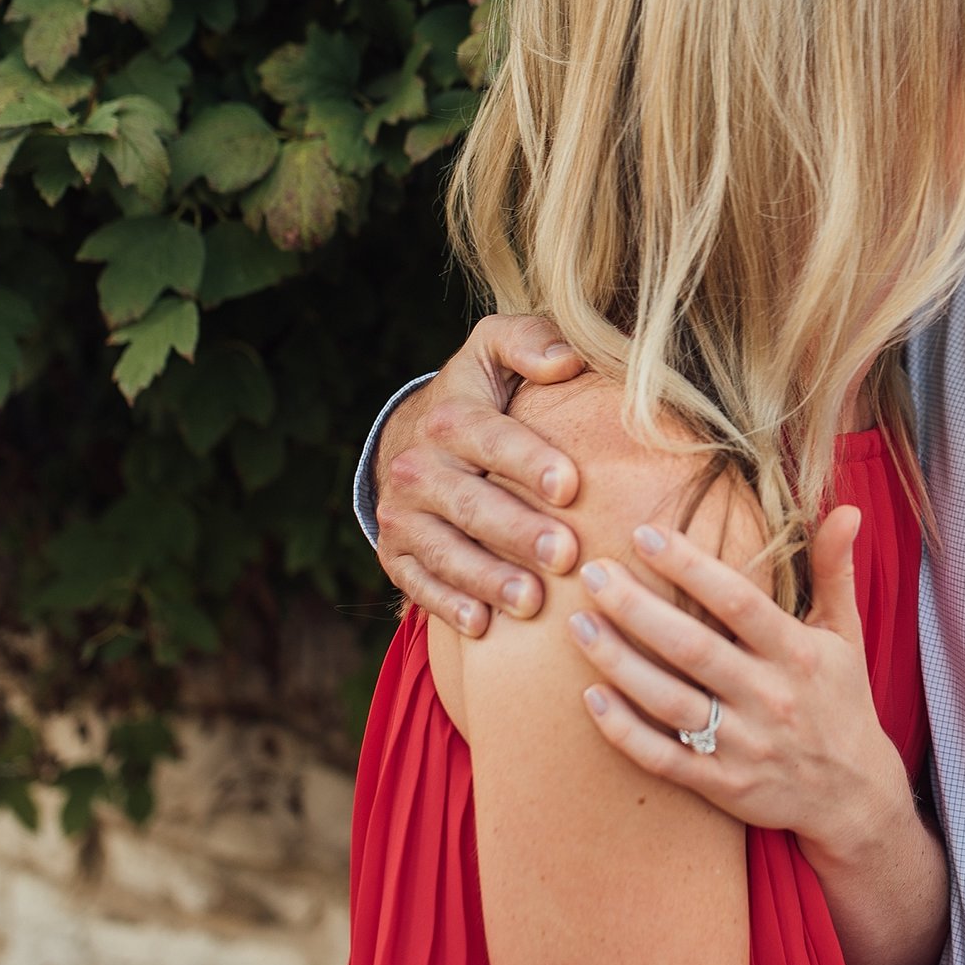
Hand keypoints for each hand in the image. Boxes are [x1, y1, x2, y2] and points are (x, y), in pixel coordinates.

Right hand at [375, 314, 587, 633]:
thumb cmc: (482, 394)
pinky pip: (418, 584)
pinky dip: (447, 606)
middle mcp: (419, 467)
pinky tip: (481, 623)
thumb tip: (565, 360)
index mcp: (450, 416)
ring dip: (486, 578)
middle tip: (565, 555)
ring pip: (444, 551)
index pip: (490, 439)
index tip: (568, 485)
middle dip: (517, 532)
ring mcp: (404, 515)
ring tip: (531, 601)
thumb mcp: (496, 350)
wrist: (415, 437)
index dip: (527, 461)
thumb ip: (531, 340)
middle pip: (470, 504)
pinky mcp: (395, 554)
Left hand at [567, 505, 915, 865]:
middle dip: (637, 608)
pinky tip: (590, 696)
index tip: (643, 534)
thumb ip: (835, 570)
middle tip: (592, 572)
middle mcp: (771, 698)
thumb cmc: (841, 699)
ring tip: (578, 622)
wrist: (854, 794)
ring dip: (618, 662)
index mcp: (798, 654)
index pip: (738, 602)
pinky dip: (625, 731)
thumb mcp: (845, 634)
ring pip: (669, 703)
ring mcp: (745, 746)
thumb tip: (848, 509)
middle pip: (692, 648)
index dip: (690, 567)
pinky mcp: (724, 786)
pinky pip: (664, 758)